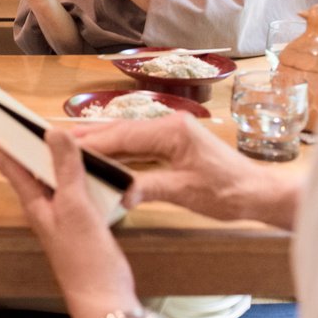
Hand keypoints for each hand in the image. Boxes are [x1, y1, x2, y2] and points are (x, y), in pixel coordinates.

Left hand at [0, 129, 139, 317]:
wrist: (103, 298)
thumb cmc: (84, 256)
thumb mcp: (75, 206)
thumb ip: (66, 169)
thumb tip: (52, 132)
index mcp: (35, 203)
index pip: (10, 166)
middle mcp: (44, 208)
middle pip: (28, 170)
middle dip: (21, 145)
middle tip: (16, 119)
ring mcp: (62, 216)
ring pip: (51, 179)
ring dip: (50, 158)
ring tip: (50, 135)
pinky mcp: (80, 222)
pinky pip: (72, 189)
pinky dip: (74, 173)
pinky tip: (85, 167)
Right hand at [73, 114, 295, 227]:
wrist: (258, 193)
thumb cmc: (228, 192)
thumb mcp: (185, 192)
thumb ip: (149, 188)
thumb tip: (119, 193)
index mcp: (172, 131)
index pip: (124, 135)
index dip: (94, 142)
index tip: (67, 147)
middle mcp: (170, 124)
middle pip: (122, 130)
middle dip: (91, 137)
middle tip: (58, 140)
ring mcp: (173, 132)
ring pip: (129, 136)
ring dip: (103, 142)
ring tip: (72, 146)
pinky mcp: (175, 143)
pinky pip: (140, 144)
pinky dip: (119, 149)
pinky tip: (104, 155)